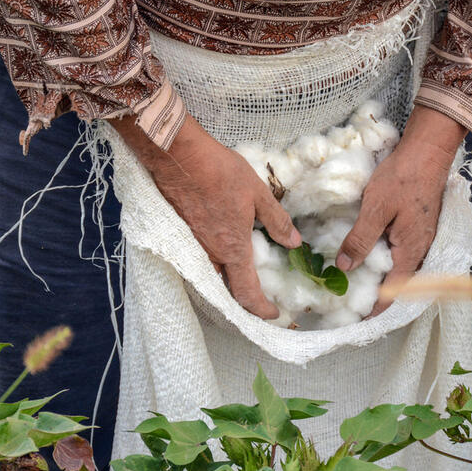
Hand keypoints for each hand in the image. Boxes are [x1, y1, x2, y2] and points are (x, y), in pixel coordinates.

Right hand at [111, 113, 301, 318]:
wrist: (177, 156)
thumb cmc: (219, 172)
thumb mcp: (258, 194)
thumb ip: (277, 221)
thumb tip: (294, 243)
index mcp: (232, 249)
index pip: (247, 292)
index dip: (261, 309)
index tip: (274, 314)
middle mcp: (209, 255)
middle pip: (226, 290)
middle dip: (244, 302)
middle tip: (260, 303)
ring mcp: (192, 246)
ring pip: (211, 276)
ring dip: (228, 284)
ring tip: (243, 282)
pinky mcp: (180, 234)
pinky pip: (198, 261)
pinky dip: (212, 268)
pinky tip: (220, 257)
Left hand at [336, 105, 466, 313]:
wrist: (428, 150)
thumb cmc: (402, 177)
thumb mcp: (375, 208)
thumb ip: (360, 239)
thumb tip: (345, 267)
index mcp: (410, 251)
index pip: (393, 292)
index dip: (374, 308)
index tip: (355, 320)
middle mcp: (419, 249)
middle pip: (398, 284)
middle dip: (375, 296)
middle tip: (349, 302)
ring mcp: (420, 237)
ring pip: (400, 268)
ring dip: (380, 278)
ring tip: (355, 282)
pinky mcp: (417, 225)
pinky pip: (401, 252)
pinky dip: (385, 260)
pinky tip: (368, 254)